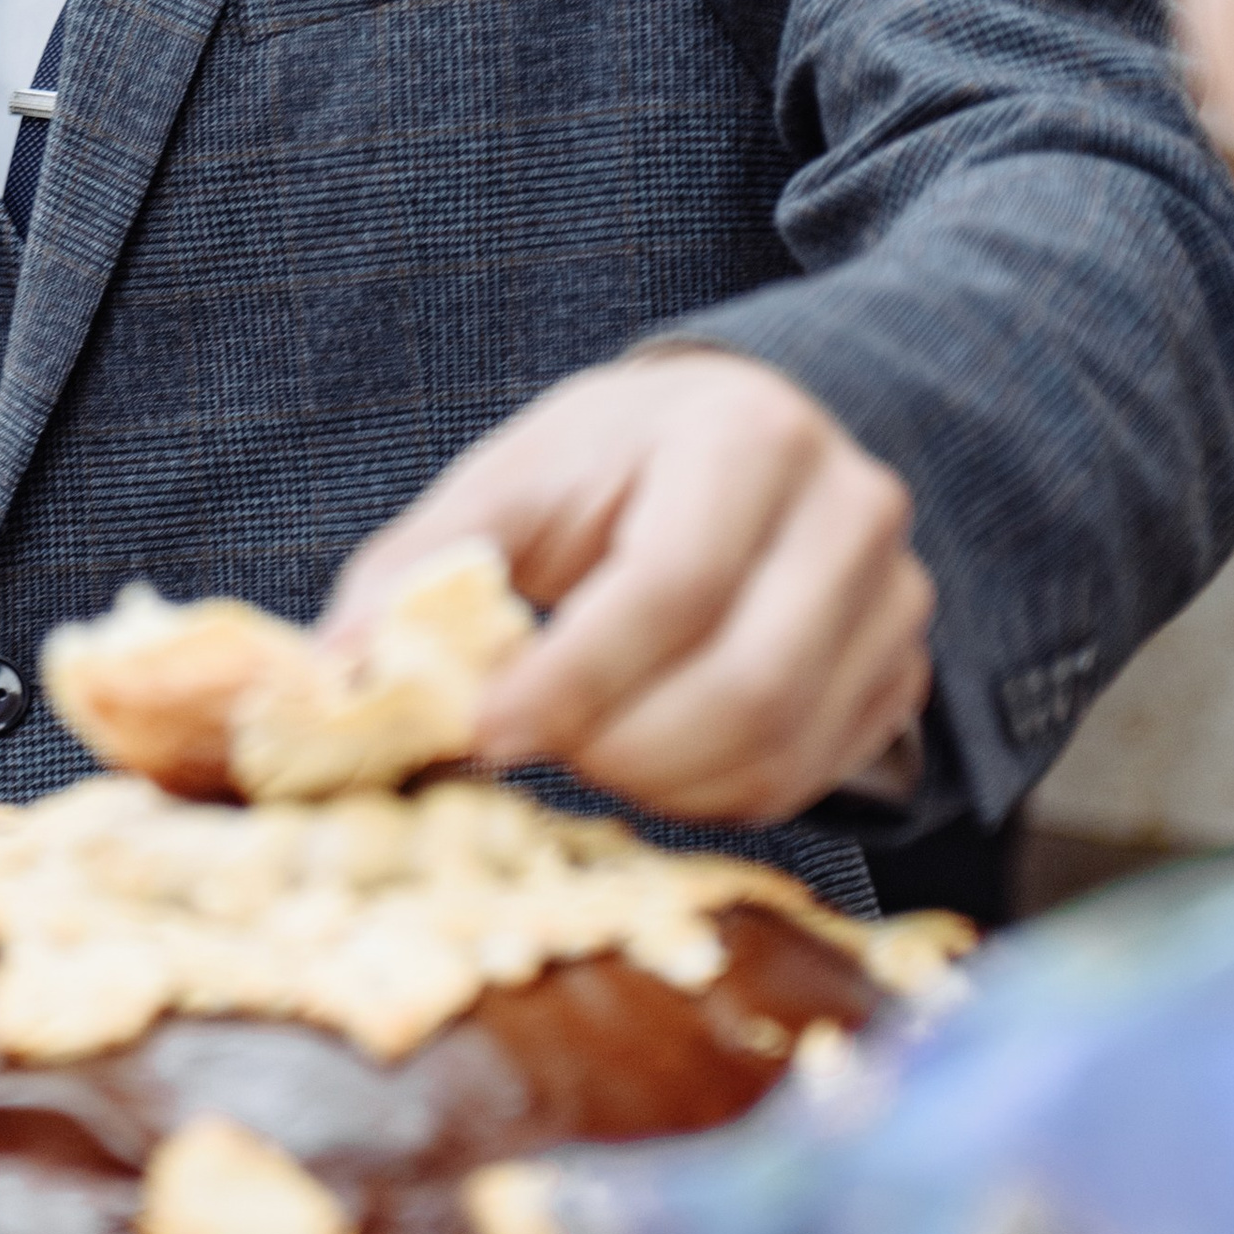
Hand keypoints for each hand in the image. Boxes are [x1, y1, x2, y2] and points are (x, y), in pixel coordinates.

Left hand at [323, 352, 933, 828]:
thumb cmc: (609, 466)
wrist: (735, 439)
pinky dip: (714, 797)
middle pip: (745, 683)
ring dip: (661, 784)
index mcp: (745, 436)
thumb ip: (422, 569)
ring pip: (782, 744)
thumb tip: (332, 673)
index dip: (573, 679)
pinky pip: (808, 774)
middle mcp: (848, 508)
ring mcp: (894, 594)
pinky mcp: (901, 668)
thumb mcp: (511, 483)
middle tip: (533, 749)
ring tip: (583, 749)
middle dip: (617, 747)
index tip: (484, 731)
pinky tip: (649, 760)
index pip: (670, 585)